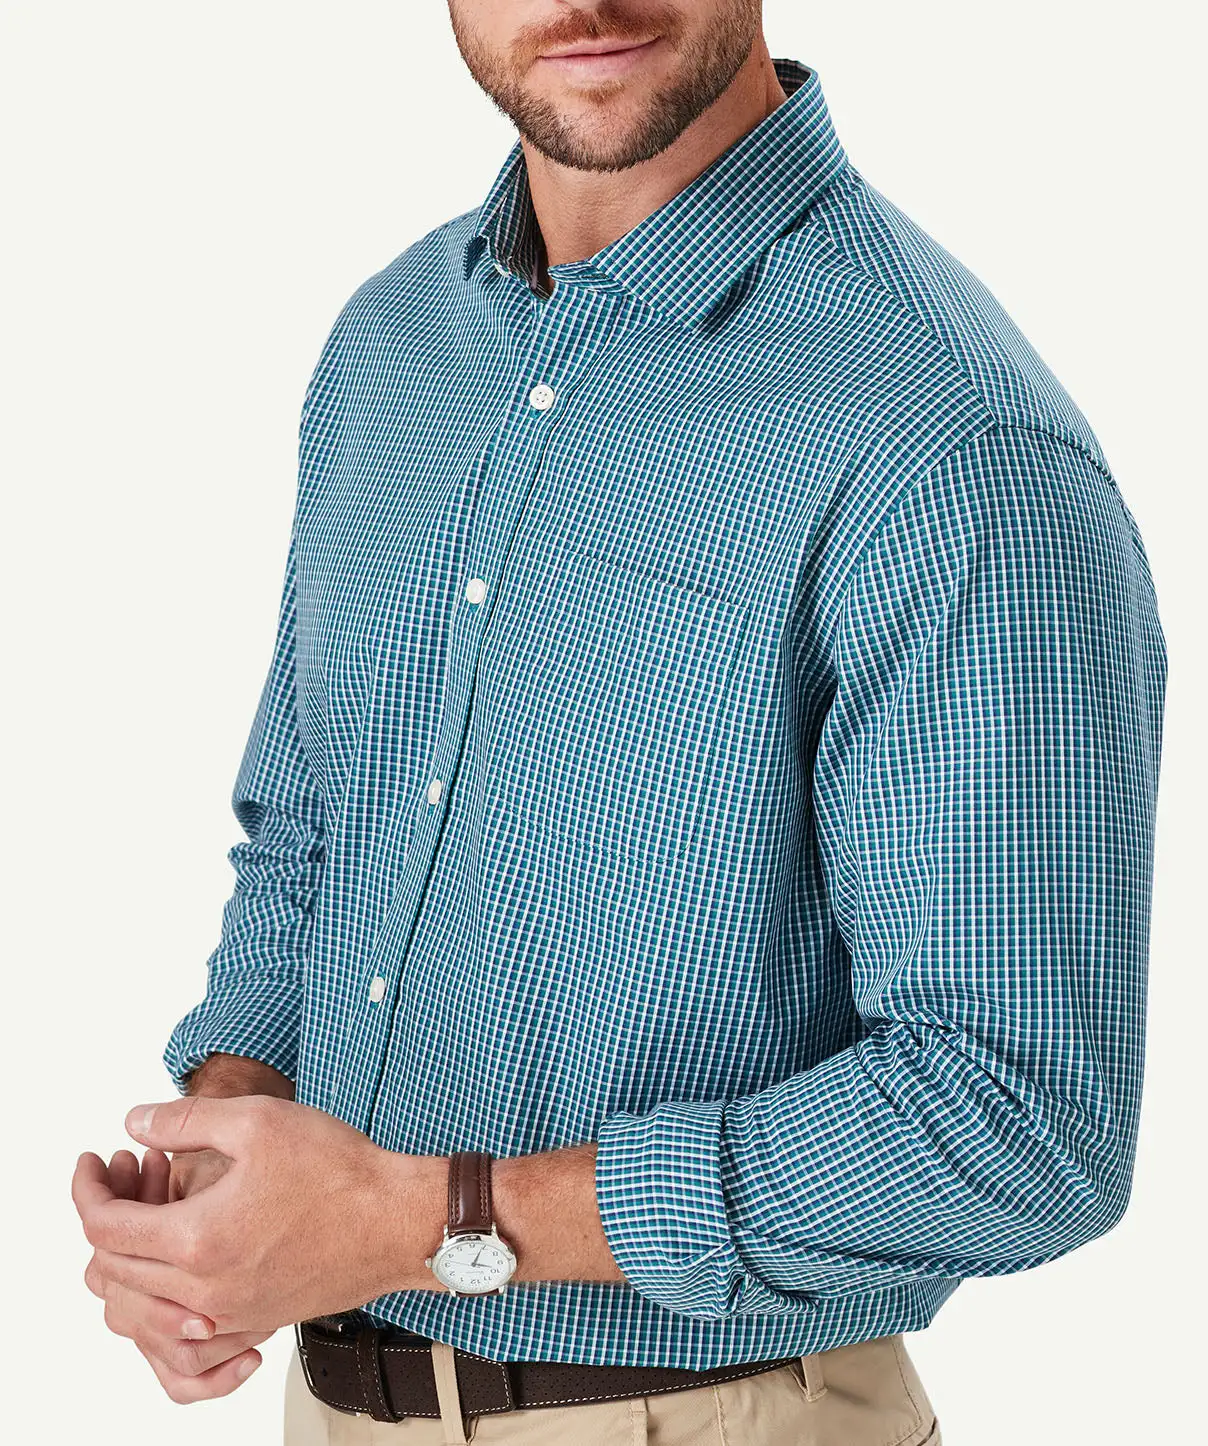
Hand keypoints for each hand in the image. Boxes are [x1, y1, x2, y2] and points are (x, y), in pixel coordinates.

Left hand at [74, 1095, 445, 1333]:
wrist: (396, 1221)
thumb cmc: (338, 1171)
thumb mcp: (257, 1122)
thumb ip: (184, 1120)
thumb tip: (135, 1122)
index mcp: (197, 1240)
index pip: (103, 1227)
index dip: (88, 1188)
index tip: (94, 1161)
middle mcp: (205, 1290)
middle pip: (114, 1267)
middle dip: (108, 1213)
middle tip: (130, 1170)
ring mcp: (229, 1312)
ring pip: (144, 1299)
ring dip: (134, 1250)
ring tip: (159, 1201)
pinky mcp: (253, 1319)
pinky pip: (182, 1318)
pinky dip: (167, 1282)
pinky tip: (192, 1237)